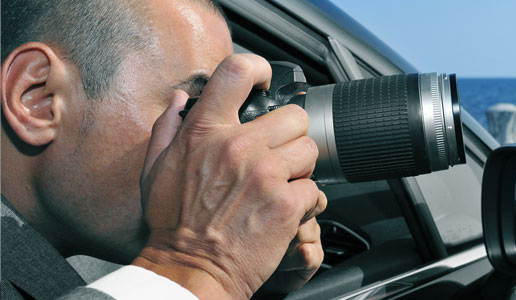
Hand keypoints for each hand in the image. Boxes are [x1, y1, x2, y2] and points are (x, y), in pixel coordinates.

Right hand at [131, 54, 326, 299]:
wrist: (190, 269)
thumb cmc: (173, 224)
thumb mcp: (155, 170)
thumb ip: (168, 128)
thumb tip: (178, 99)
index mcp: (205, 131)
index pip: (237, 71)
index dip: (259, 69)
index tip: (266, 81)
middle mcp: (237, 146)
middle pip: (294, 116)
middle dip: (290, 137)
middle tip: (278, 157)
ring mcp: (265, 174)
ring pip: (310, 151)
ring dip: (301, 169)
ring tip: (282, 186)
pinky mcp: (286, 204)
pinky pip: (315, 190)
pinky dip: (306, 203)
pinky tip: (284, 211)